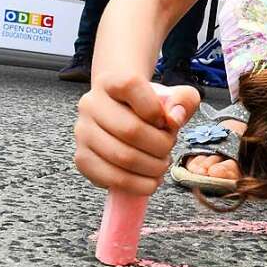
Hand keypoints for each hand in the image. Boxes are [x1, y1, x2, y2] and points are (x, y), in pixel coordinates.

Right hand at [74, 75, 199, 195]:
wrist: (121, 113)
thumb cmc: (148, 105)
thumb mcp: (172, 96)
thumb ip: (183, 101)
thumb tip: (174, 119)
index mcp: (111, 82)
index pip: (130, 86)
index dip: (154, 108)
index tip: (165, 121)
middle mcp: (91, 104)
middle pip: (130, 129)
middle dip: (160, 145)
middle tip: (169, 149)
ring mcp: (84, 132)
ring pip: (121, 157)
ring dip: (150, 167)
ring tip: (161, 166)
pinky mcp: (82, 158)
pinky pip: (109, 177)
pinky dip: (136, 184)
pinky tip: (149, 181)